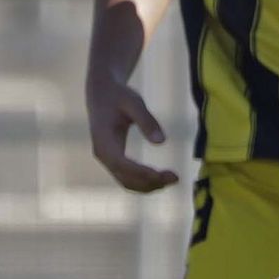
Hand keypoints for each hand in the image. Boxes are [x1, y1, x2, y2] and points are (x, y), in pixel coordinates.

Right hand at [86, 77, 178, 192]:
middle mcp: (103, 154)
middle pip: (125, 178)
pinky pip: (128, 178)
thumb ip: (147, 121)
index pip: (121, 164)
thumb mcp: (134, 102)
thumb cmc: (119, 95)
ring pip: (127, 182)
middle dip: (150, 182)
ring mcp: (107, 159)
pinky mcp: (114, 160)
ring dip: (149, 186)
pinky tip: (163, 177)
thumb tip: (162, 142)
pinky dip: (145, 182)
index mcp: (103, 141)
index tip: (163, 175)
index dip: (142, 172)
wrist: (102, 92)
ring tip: (173, 179)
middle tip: (176, 178)